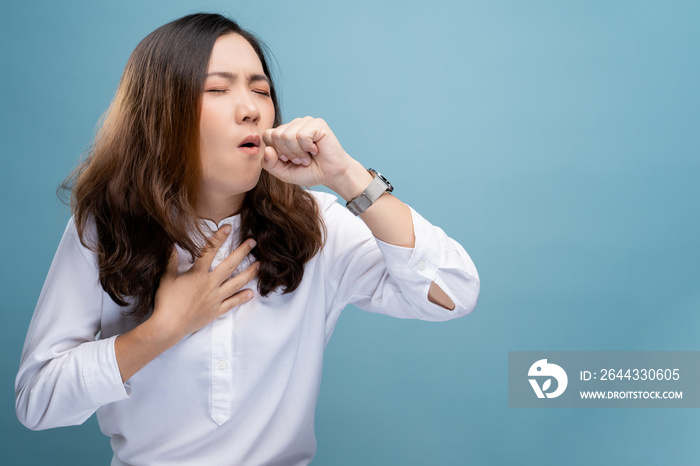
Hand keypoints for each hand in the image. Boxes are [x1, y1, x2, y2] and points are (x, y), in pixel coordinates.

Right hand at [150, 226, 257, 340]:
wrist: (168, 326)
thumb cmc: (165, 302)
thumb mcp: (166, 279)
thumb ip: (170, 261)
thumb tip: (171, 245)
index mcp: (197, 274)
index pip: (209, 251)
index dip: (219, 238)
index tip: (228, 227)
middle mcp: (210, 284)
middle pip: (230, 265)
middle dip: (242, 252)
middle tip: (253, 242)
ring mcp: (215, 298)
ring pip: (236, 284)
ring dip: (249, 274)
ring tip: (260, 266)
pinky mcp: (216, 311)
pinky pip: (232, 303)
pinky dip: (242, 298)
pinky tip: (251, 293)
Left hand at [262, 116, 357, 190]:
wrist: (331, 175)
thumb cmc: (309, 172)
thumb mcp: (283, 172)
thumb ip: (269, 164)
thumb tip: (267, 150)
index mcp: (284, 133)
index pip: (267, 135)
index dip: (276, 152)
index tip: (289, 160)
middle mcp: (293, 125)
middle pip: (276, 135)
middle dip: (288, 153)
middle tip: (301, 159)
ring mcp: (305, 122)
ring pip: (287, 135)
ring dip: (298, 152)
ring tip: (307, 156)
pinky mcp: (317, 124)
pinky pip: (302, 135)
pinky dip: (307, 148)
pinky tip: (316, 149)